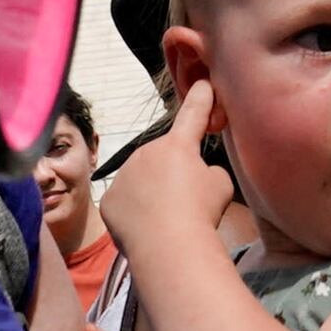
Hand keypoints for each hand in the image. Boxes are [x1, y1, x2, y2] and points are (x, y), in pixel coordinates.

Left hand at [97, 104, 240, 246]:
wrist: (168, 246)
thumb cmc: (200, 212)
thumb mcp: (220, 185)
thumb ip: (208, 172)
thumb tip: (196, 175)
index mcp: (177, 145)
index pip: (193, 114)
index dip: (201, 99)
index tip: (203, 83)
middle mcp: (146, 152)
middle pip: (163, 159)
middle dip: (172, 174)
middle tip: (186, 203)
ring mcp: (123, 175)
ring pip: (141, 181)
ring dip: (152, 194)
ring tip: (167, 221)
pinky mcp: (109, 200)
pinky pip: (126, 203)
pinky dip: (136, 213)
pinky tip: (147, 228)